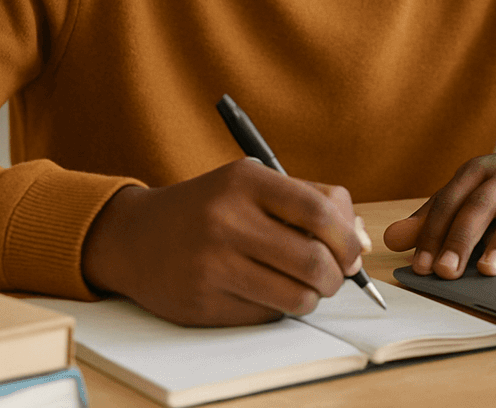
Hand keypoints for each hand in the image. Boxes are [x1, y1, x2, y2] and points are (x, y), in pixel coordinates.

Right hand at [81, 159, 371, 325]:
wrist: (134, 236)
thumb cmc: (209, 208)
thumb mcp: (250, 184)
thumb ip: (307, 202)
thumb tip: (361, 241)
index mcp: (245, 180)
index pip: (320, 211)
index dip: (347, 238)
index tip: (352, 252)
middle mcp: (227, 219)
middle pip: (313, 260)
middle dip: (336, 277)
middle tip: (333, 277)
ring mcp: (212, 263)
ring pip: (295, 297)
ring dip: (311, 298)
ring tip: (303, 288)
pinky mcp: (202, 301)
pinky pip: (265, 316)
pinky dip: (276, 309)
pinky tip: (260, 291)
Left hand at [383, 137, 495, 278]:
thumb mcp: (475, 191)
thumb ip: (437, 215)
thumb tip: (392, 238)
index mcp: (481, 171)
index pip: (451, 200)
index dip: (434, 232)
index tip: (421, 265)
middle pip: (483, 204)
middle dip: (463, 238)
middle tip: (448, 271)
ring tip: (488, 270)